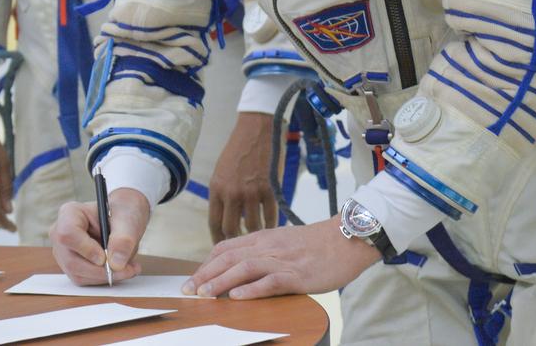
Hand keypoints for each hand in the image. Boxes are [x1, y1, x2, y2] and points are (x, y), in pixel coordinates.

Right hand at [50, 188, 150, 284]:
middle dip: (101, 270)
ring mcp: (64, 253)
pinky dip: (104, 279)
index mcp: (69, 214)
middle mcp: (60, 234)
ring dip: (105, 276)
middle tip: (127, 269)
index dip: (86, 249)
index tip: (106, 257)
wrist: (124, 220)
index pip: (67, 234)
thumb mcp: (128, 220)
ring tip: (129, 268)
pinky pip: (84, 280)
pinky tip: (121, 270)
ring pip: (78, 274)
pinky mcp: (72, 267)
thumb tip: (116, 263)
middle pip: (72, 261)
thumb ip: (123, 239)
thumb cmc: (123, 213)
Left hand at [183, 215, 380, 298]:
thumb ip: (264, 251)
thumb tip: (242, 269)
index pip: (227, 247)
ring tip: (205, 295)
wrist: (347, 238)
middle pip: (230, 257)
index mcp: (264, 238)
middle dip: (206, 274)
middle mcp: (269, 246)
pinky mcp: (299, 275)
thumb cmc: (317, 244)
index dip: (206, 263)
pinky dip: (253, 289)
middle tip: (188, 291)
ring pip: (245, 267)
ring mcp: (283, 260)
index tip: (191, 279)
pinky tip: (238, 297)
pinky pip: (272, 281)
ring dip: (221, 281)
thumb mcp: (285, 242)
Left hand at [208, 112, 277, 241]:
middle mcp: (231, 193)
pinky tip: (273, 227)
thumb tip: (227, 219)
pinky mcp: (269, 190)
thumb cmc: (238, 149)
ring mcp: (251, 192)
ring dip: (255, 234)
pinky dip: (271, 224)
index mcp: (216, 189)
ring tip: (260, 239)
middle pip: (231, 229)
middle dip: (236, 242)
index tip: (223, 249)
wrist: (257, 130)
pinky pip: (270, 216)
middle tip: (242, 250)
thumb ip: (223, 195)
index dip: (218, 240)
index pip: (214, 224)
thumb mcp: (222, 172)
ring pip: (252, 226)